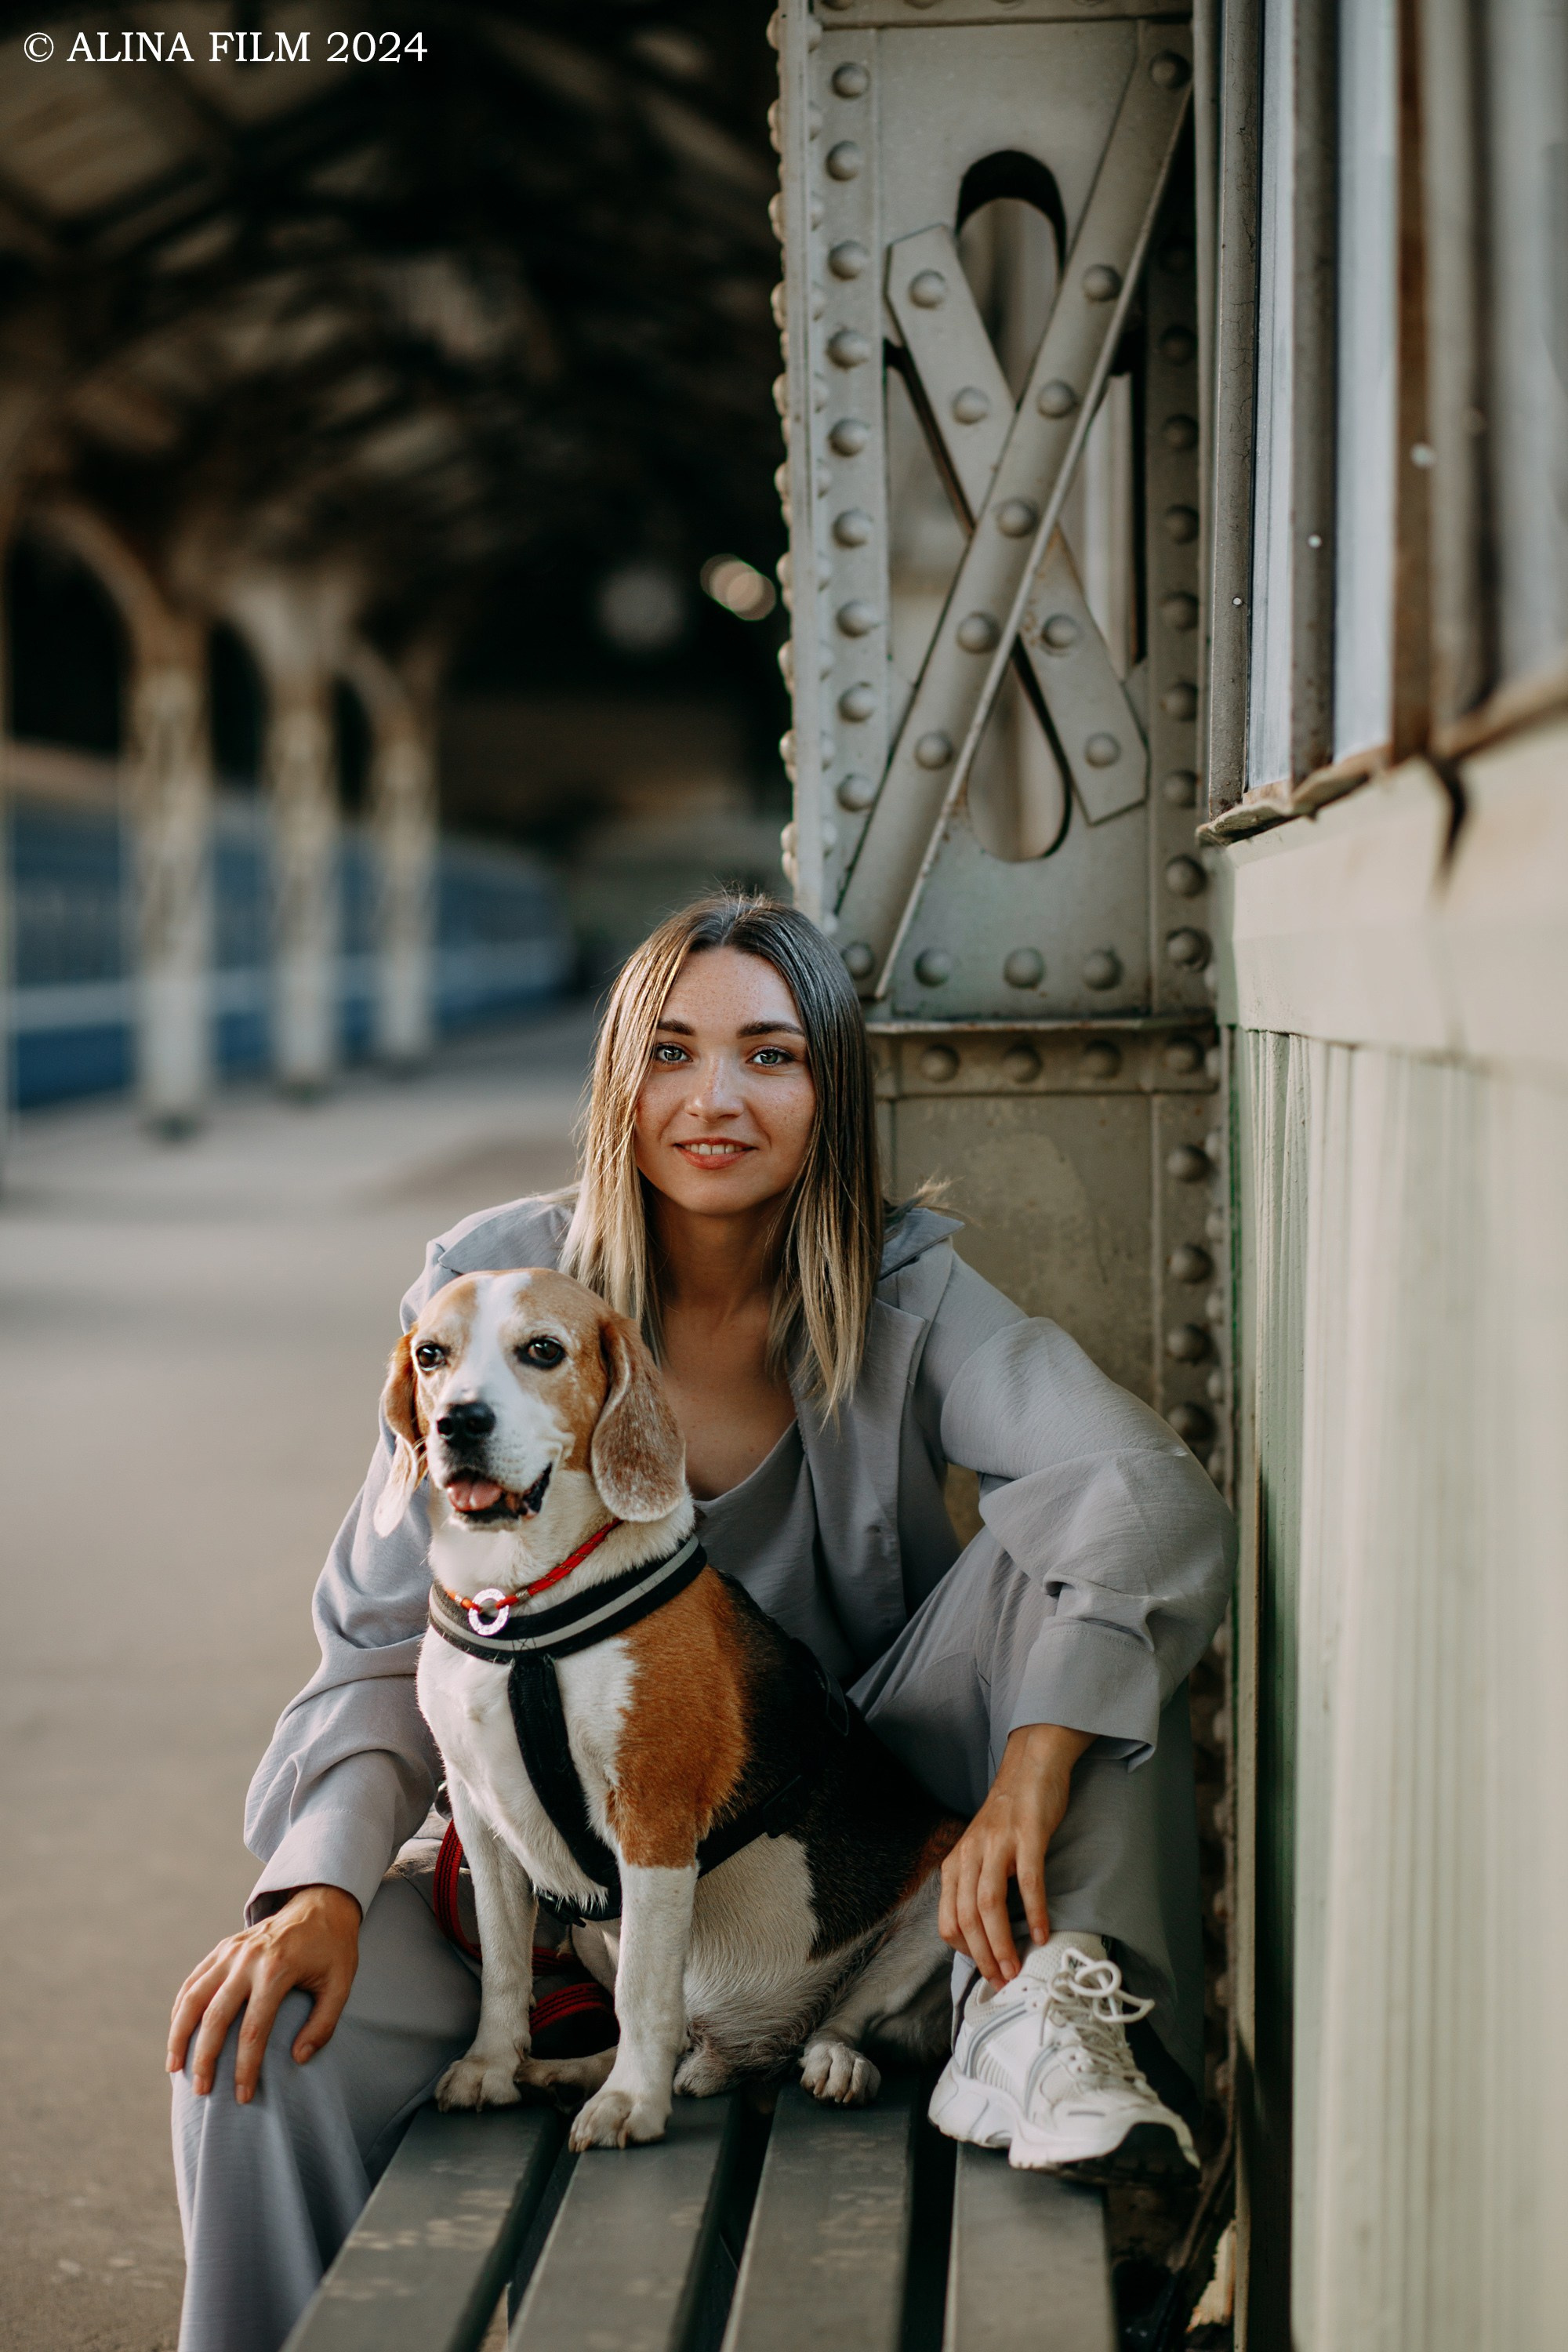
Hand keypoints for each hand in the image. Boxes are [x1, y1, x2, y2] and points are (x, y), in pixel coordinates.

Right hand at [167, 1884, 361, 2103]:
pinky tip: (176, 2031)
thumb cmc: (333, 1950)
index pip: (254, 2030)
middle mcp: (248, 1959)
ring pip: (194, 1996)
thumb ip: (323, 2025)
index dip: (245, 2067)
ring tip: (174, 2067)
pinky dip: (181, 2006)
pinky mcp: (223, 1947)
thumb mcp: (341, 1985)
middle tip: (201, 2090)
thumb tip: (298, 2059)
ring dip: (180, 2034)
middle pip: (216, 2016)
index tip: (242, 2096)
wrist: (321, 1904)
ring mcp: (231, 1951)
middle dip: (205, 2058)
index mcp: (277, 1969)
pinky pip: (194, 1980)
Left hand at [939, 1724, 1092, 1988]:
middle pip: (968, 1917)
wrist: (1029, 1768)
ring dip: (1003, 1942)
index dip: (966, 1952)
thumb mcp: (981, 1852)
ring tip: (1016, 1968)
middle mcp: (971, 1854)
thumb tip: (986, 1936)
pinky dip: (1035, 1911)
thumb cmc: (1008, 1817)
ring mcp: (997, 1844)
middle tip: (1002, 1981)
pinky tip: (1043, 1932)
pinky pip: (1028, 1880)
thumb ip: (978, 1886)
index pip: (948, 1919)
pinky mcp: (1027, 1835)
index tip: (985, 1972)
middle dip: (984, 1956)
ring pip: (990, 1904)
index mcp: (957, 1863)